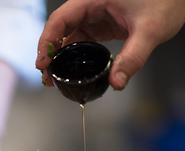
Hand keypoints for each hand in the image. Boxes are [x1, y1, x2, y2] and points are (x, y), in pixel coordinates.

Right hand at [36, 0, 184, 89]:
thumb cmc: (167, 1)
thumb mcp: (150, 30)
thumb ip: (133, 57)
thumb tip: (117, 82)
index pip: (61, 19)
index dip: (48, 41)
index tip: (44, 62)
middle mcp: (89, 5)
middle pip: (59, 28)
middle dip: (50, 52)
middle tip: (47, 75)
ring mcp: (94, 15)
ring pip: (68, 35)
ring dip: (60, 56)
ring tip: (55, 76)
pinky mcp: (100, 24)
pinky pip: (80, 39)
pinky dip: (73, 55)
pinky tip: (71, 68)